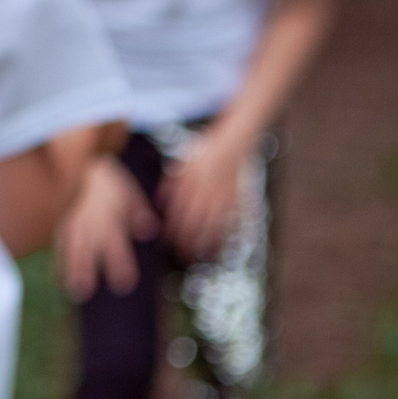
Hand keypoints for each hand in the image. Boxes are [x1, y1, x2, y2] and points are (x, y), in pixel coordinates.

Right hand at [54, 156, 156, 300]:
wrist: (79, 162)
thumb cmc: (108, 182)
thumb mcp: (128, 192)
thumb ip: (138, 212)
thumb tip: (149, 231)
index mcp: (108, 215)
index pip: (114, 242)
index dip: (119, 263)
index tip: (124, 284)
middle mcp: (88, 222)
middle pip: (87, 247)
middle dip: (85, 269)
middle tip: (85, 292)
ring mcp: (71, 223)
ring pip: (70, 248)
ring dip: (70, 269)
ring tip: (72, 290)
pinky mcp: (60, 224)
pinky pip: (58, 244)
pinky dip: (58, 262)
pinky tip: (59, 279)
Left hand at [162, 131, 248, 259]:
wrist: (234, 143)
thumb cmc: (205, 155)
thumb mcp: (184, 165)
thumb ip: (171, 184)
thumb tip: (159, 204)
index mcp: (193, 181)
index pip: (181, 208)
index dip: (174, 227)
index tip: (168, 241)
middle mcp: (209, 189)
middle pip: (197, 219)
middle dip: (189, 239)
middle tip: (183, 255)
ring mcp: (225, 195)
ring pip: (215, 222)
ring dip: (207, 240)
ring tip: (201, 255)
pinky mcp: (238, 198)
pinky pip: (233, 218)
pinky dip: (226, 232)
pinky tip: (222, 242)